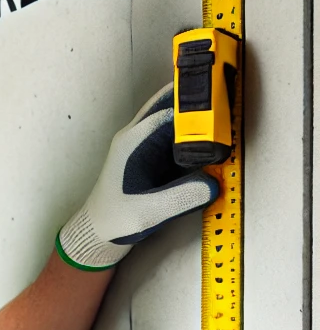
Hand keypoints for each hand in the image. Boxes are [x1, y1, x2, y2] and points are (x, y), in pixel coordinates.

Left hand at [56, 84, 219, 269]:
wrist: (99, 231)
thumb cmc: (115, 220)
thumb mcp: (148, 213)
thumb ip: (180, 198)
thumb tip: (213, 184)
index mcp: (132, 142)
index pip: (168, 113)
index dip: (197, 110)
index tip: (223, 113)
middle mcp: (139, 136)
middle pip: (172, 104)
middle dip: (199, 101)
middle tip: (230, 98)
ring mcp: (147, 144)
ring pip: (177, 117)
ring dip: (199, 114)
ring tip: (229, 113)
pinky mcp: (155, 155)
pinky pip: (179, 136)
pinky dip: (197, 133)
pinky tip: (217, 136)